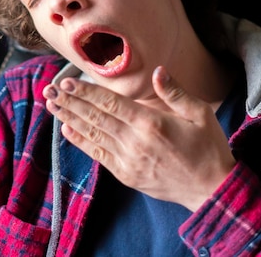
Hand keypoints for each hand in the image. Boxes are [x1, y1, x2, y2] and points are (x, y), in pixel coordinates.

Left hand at [42, 66, 235, 210]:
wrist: (211, 190)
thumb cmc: (207, 148)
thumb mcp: (199, 114)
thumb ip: (175, 92)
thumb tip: (157, 70)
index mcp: (151, 124)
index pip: (110, 103)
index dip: (86, 91)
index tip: (67, 81)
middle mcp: (135, 142)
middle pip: (94, 117)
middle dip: (69, 101)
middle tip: (49, 89)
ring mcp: (127, 160)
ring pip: (91, 134)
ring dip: (69, 118)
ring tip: (51, 104)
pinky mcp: (125, 174)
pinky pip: (97, 154)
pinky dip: (80, 141)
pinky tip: (66, 129)